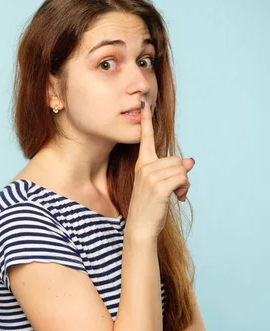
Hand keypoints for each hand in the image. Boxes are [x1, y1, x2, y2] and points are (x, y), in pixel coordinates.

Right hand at [126, 100, 194, 240]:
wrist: (140, 227)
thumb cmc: (149, 207)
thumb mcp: (159, 185)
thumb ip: (172, 170)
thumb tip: (190, 161)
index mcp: (142, 164)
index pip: (145, 139)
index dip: (146, 121)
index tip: (144, 103)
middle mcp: (144, 167)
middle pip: (177, 160)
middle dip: (182, 175)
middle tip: (176, 190)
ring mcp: (150, 177)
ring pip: (182, 169)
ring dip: (184, 184)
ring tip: (176, 195)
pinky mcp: (159, 187)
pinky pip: (182, 178)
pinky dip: (185, 189)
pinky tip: (178, 198)